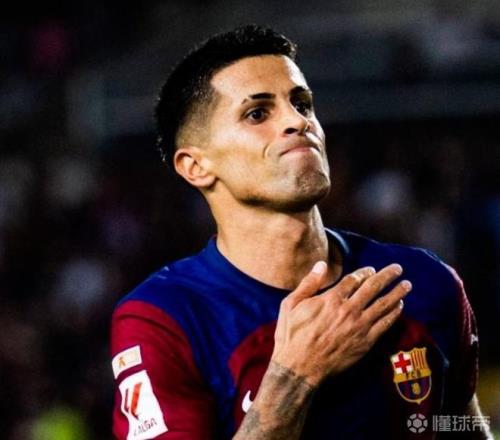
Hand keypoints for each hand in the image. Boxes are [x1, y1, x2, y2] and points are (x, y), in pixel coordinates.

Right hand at [272, 262, 411, 386]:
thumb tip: (321, 264)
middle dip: (388, 276)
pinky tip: (399, 306)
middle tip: (398, 268)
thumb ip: (308, 283)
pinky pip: (385, 324)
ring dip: (397, 292)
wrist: (300, 367)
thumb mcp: (291, 304)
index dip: (365, 272)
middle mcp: (348, 310)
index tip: (371, 269)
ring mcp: (359, 326)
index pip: (354, 279)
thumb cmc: (292, 335)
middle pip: (373, 287)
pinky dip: (394, 313)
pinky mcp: (365, 342)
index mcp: (331, 299)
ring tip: (407, 284)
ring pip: (384, 304)